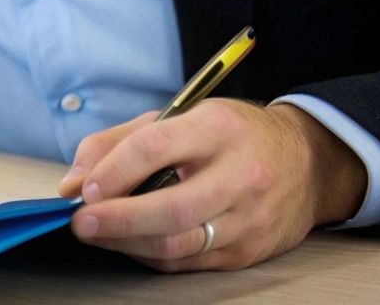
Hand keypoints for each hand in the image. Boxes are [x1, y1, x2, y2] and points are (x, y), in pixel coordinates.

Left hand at [56, 99, 366, 271]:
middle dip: (117, 219)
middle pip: (171, 207)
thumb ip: (116, 143)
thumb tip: (71, 181)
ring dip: (127, 242)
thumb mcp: (177, 117)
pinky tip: (128, 243)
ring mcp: (249, 218)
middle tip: (80, 221)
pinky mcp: (249, 250)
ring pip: (179, 242)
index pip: (155, 147)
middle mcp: (240, 174)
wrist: (308, 163)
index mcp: (217, 129)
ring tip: (96, 233)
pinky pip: (189, 261)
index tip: (82, 188)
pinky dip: (150, 254)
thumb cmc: (231, 135)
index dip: (113, 171)